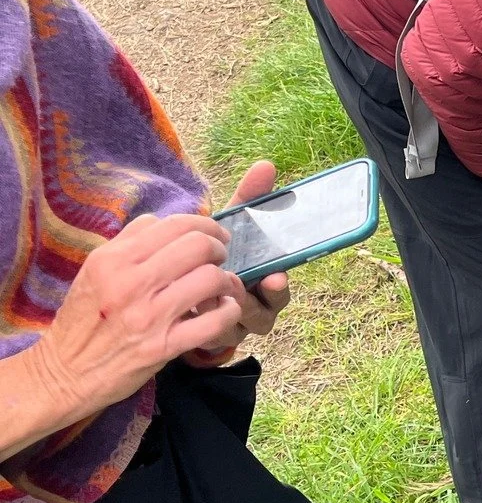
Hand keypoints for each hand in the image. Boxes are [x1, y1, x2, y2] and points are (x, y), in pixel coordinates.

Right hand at [29, 212, 244, 428]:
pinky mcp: (163, 346)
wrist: (64, 372)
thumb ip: (127, 243)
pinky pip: (214, 321)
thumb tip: (163, 222)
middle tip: (220, 259)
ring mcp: (148, 315)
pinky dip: (230, 311)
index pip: (174, 225)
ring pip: (211, 278)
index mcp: (113, 259)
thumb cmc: (84, 319)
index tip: (214, 236)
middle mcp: (130, 282)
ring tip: (224, 287)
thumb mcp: (94, 272)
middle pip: (199, 246)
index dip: (205, 226)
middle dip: (219, 248)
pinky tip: (226, 310)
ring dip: (227, 281)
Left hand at [185, 160, 291, 364]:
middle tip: (237, 291)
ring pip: (234, 329)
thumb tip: (266, 164)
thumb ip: (248, 200)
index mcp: (265, 284)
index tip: (274, 277)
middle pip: (264, 315)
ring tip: (204, 299)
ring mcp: (230, 327)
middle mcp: (254, 309)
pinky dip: (197, 325)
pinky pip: (205, 337)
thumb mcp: (230, 227)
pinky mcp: (204, 338)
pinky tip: (185, 310)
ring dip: (219, 313)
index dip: (279, 287)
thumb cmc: (214, 255)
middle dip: (253, 304)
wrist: (181, 289)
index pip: (280, 290)